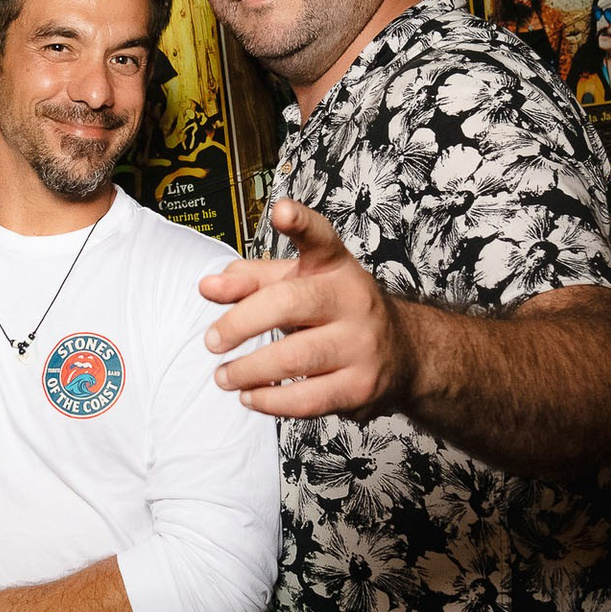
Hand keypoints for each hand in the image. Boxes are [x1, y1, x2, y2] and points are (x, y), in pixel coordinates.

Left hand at [198, 198, 416, 419]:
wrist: (403, 355)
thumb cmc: (332, 313)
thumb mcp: (296, 284)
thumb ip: (249, 281)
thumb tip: (207, 287)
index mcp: (335, 266)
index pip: (320, 238)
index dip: (300, 223)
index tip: (281, 211)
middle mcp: (354, 298)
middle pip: (289, 303)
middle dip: (241, 324)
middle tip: (212, 341)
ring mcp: (363, 343)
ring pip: (296, 357)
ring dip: (249, 371)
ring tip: (223, 376)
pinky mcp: (362, 386)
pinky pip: (308, 399)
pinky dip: (270, 401)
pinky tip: (251, 396)